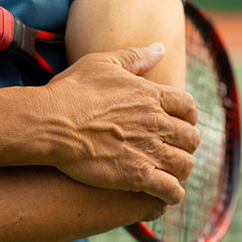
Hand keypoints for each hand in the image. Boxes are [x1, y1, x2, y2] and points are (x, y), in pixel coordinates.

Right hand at [41, 43, 199, 203]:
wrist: (51, 123)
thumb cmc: (71, 91)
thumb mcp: (102, 63)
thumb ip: (135, 57)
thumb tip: (160, 48)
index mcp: (151, 95)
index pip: (188, 107)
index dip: (187, 117)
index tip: (177, 122)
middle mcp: (156, 123)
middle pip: (191, 138)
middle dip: (184, 145)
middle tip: (171, 149)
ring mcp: (148, 150)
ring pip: (184, 165)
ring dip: (180, 169)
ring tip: (169, 172)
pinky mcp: (136, 175)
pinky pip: (170, 189)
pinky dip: (171, 193)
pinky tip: (163, 193)